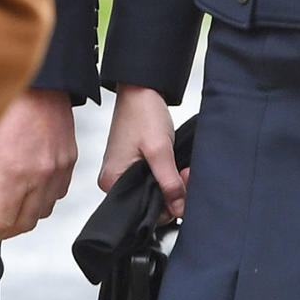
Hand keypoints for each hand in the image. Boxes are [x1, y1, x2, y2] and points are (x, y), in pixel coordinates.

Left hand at [0, 88, 76, 254]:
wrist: (42, 79)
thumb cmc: (6, 105)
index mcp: (15, 172)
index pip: (2, 222)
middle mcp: (41, 174)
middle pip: (25, 223)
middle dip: (5, 231)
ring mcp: (60, 167)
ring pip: (44, 211)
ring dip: (25, 216)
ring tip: (7, 207)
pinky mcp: (71, 158)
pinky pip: (59, 193)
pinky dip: (44, 200)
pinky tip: (29, 190)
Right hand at [99, 84, 186, 219]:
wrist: (141, 89)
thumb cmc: (143, 114)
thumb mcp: (160, 151)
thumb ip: (169, 182)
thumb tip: (179, 209)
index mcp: (112, 182)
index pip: (143, 211)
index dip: (167, 205)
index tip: (183, 187)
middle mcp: (114, 181)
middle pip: (149, 201)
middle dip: (172, 192)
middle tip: (187, 173)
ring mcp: (122, 172)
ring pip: (152, 190)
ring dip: (171, 182)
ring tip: (183, 167)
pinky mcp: (131, 164)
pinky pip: (151, 179)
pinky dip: (165, 175)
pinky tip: (175, 165)